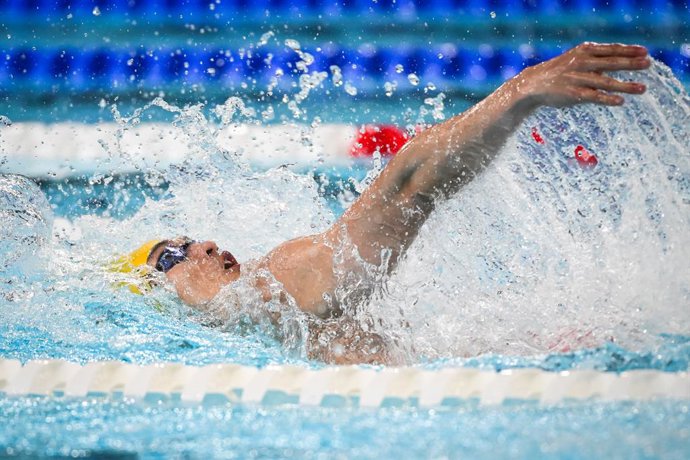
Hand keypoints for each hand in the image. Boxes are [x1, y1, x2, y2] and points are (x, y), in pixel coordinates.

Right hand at [516, 43, 650, 107]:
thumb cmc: (561, 72)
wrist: (534, 84)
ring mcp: (578, 78)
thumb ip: (597, 59)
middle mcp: (583, 63)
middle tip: (648, 64)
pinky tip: (620, 101)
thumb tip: (622, 61)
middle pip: (612, 63)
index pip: (612, 49)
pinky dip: (607, 99)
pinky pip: (594, 96)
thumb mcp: (577, 58)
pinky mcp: (573, 94)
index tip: (645, 51)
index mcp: (585, 51)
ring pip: (606, 82)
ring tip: (643, 89)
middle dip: (632, 64)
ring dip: (626, 85)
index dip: (629, 50)